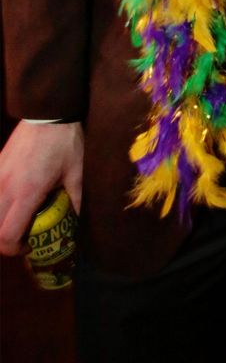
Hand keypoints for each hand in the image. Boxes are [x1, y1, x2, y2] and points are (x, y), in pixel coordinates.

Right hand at [0, 121, 83, 255]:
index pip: (7, 235)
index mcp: (26, 193)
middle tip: (23, 236)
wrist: (48, 113)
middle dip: (5, 240)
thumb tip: (80, 222)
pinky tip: (12, 200)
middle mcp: (5, 188)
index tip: (30, 246)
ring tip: (16, 219)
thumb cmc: (65, 143)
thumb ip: (77, 200)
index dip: (15, 249)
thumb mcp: (77, 172)